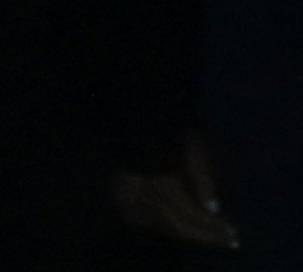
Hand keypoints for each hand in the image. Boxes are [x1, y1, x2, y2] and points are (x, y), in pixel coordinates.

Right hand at [111, 138, 240, 249]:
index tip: (234, 235)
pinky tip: (172, 223)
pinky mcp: (122, 192)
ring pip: (159, 223)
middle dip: (203, 235)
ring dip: (184, 230)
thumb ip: (205, 182)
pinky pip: (141, 216)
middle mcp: (145, 195)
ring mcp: (130, 195)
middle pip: (177, 225)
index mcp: (164, 185)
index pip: (193, 216)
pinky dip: (160, 223)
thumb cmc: (172, 131)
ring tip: (203, 233)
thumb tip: (213, 210)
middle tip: (224, 240)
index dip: (214, 228)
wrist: (140, 116)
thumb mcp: (197, 151)